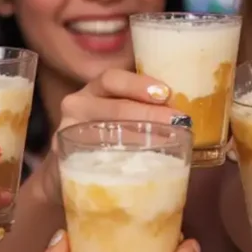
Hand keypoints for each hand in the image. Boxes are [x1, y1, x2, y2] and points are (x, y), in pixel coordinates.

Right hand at [30, 69, 185, 202]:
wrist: (71, 172)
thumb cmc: (111, 138)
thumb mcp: (126, 116)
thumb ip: (149, 111)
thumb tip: (188, 117)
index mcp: (98, 89)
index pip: (114, 79)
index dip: (139, 84)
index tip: (166, 94)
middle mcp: (79, 103)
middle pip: (111, 104)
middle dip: (146, 112)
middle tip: (174, 121)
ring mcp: (67, 129)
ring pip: (100, 129)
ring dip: (134, 136)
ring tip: (161, 143)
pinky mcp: (63, 156)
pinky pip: (87, 157)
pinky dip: (112, 161)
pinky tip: (132, 167)